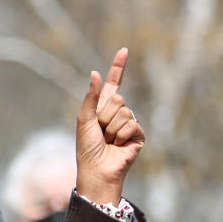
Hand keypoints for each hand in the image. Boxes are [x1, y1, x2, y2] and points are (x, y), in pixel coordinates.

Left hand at [75, 47, 144, 205]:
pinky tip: (118, 146)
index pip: (113, 82)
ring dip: (111, 128)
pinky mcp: (138, 135)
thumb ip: (91, 97)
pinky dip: (121, 136)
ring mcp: (129, 124)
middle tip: (100, 132)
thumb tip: (95, 73)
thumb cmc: (87, 148)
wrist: (96, 171)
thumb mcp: (84, 119)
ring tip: (108, 141)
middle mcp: (118, 113)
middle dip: (104, 115)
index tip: (124, 50)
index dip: (118, 67)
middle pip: (117, 98)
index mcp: (103, 107)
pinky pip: (132, 125)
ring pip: (124, 112)